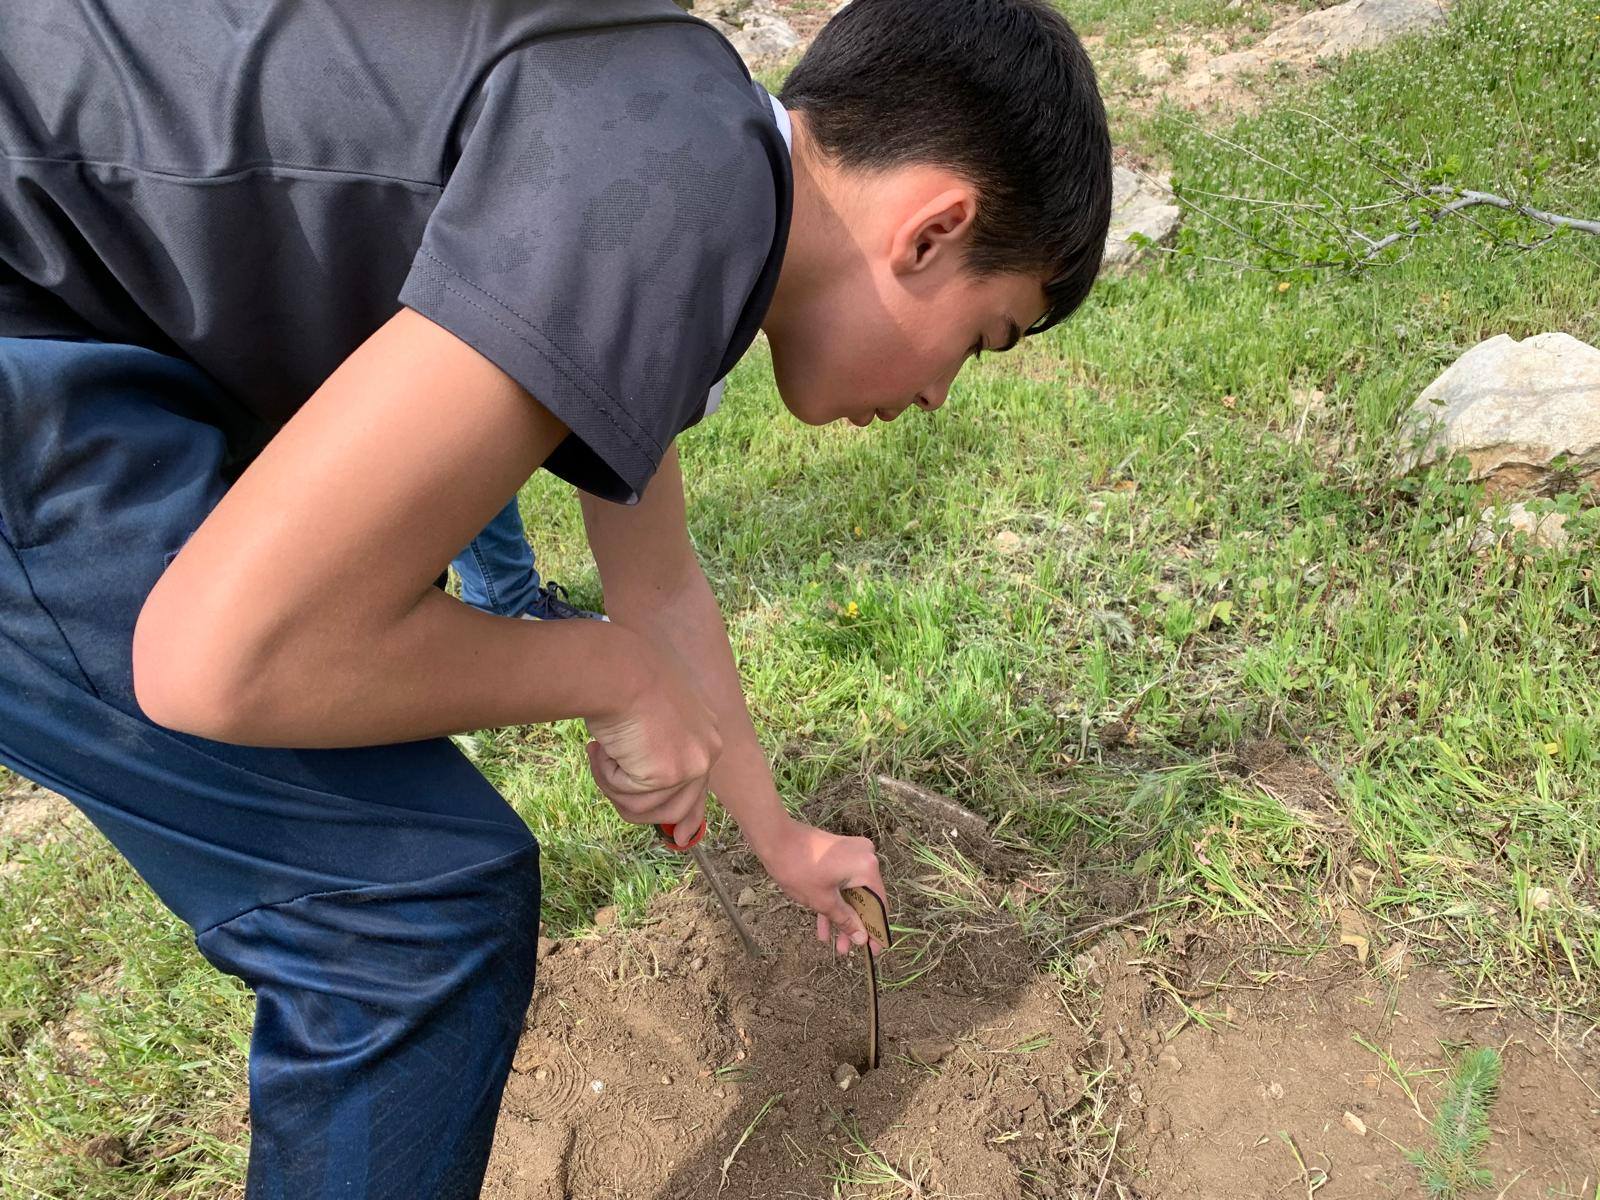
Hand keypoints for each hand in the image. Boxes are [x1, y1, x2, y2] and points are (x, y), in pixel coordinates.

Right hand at [584, 634, 720, 846]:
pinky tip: (600, 746)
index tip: (678, 838)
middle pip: (675, 808)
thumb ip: (654, 752)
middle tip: (604, 765)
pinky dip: (606, 776)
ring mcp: (693, 764)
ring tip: (601, 750)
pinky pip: (627, 797)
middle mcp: (708, 749)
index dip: (689, 817)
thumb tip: (646, 792)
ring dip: (613, 784)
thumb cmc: (621, 678)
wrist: (615, 668)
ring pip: (645, 809)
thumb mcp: (645, 714)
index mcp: (706, 732)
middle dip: (632, 798)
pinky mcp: (671, 775)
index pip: (701, 787)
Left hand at [753, 816, 888, 955]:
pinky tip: (824, 927)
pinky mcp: (839, 853)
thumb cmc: (799, 869)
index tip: (874, 950)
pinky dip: (834, 901)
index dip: (876, 929)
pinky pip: (841, 882)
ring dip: (842, 917)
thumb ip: (846, 920)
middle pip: (865, 899)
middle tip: (849, 950)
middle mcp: (865, 857)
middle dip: (854, 926)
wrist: (775, 839)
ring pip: (851, 892)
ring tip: (837, 946)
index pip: (879, 904)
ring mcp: (852, 853)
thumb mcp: (824, 901)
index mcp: (867, 868)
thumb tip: (861, 938)